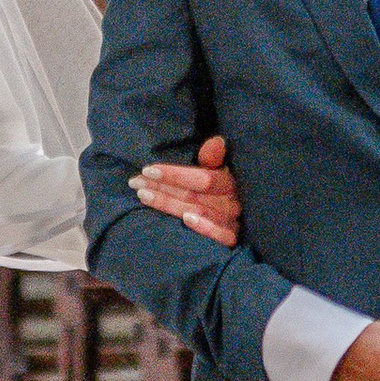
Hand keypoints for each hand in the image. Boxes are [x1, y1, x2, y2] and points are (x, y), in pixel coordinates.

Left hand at [131, 132, 241, 246]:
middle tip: (135, 182)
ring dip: (170, 204)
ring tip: (143, 196)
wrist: (243, 217)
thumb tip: (216, 141)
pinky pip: (222, 235)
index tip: (147, 170)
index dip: (175, 174)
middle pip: (194, 195)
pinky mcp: (233, 239)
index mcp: (230, 181)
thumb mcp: (220, 170)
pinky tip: (185, 220)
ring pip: (199, 212)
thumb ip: (214, 159)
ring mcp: (233, 221)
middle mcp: (232, 201)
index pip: (202, 178)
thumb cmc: (222, 190)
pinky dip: (205, 227)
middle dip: (162, 188)